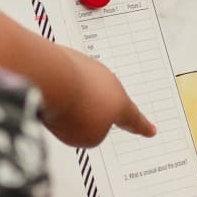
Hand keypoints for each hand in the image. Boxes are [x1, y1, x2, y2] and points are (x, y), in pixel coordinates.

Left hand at [39, 51, 155, 149]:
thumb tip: (79, 119)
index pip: (133, 118)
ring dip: (68, 99)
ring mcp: (84, 66)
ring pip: (79, 89)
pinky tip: (45, 91)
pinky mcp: (63, 58)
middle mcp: (106, 80)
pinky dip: (54, 87)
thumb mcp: (88, 138)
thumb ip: (91, 133)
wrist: (46, 76)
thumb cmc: (72, 108)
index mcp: (119, 102)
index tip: (151, 130)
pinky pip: (60, 78)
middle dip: (91, 111)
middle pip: (102, 101)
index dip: (141, 126)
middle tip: (81, 120)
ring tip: (56, 107)